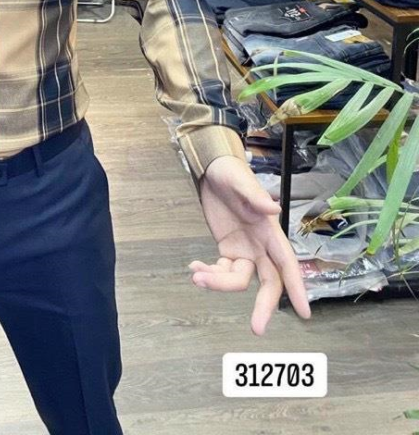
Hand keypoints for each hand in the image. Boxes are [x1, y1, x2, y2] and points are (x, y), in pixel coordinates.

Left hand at [188, 155, 311, 335]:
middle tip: (256, 328)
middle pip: (269, 282)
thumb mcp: (241, 182)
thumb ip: (256, 197)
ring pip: (239, 280)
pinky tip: (194, 268)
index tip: (305, 313)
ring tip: (197, 275)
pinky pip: (221, 271)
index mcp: (270, 231)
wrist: (211, 170)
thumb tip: (274, 208)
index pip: (287, 263)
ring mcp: (244, 250)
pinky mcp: (227, 250)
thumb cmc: (232, 173)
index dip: (297, 287)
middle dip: (264, 306)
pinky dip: (208, 274)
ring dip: (219, 283)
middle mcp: (260, 245)